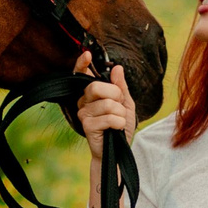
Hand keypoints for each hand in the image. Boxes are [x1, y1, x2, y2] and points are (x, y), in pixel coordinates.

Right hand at [75, 55, 135, 207]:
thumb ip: (121, 87)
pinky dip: (119, 123)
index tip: (87, 55)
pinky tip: (116, 129)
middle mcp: (84, 101)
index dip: (82, 64)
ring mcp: (83, 113)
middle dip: (115, 95)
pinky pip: (109, 117)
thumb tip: (117, 68)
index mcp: (92, 94)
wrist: (118, 152)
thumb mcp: (125, 104)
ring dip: (120, 113)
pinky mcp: (87, 125)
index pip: (82, 74)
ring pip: (107, 103)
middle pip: (97, 86)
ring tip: (118, 121)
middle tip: (119, 106)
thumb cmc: (119, 127)